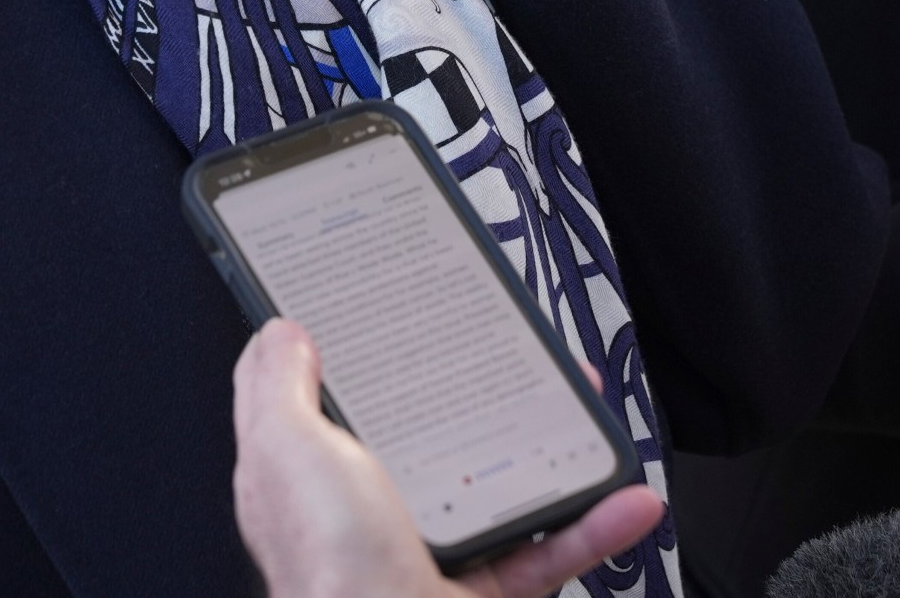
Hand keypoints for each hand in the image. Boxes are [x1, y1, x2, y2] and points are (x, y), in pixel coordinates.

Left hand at [231, 319, 664, 597]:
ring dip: (556, 454)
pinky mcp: (484, 592)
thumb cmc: (327, 574)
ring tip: (586, 419)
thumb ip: (276, 387)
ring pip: (503, 491)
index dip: (365, 361)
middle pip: (435, 440)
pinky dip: (593, 526)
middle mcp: (370, 517)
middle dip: (485, 400)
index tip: (405, 327)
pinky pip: (550, 552)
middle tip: (521, 368)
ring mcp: (429, 555)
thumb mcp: (284, 450)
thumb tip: (278, 333)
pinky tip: (622, 499)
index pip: (332, 406)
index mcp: (314, 481)